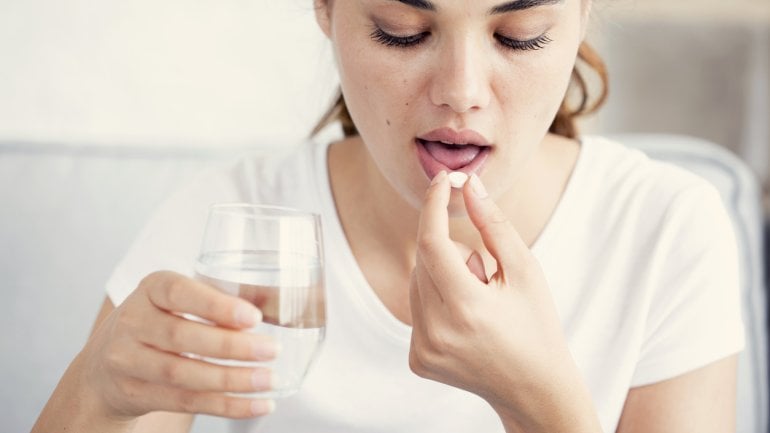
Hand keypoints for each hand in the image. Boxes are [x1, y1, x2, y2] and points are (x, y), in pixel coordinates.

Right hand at [78, 271, 277, 419]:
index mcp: (151, 289)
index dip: (216, 306)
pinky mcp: (136, 394)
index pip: (179, 292)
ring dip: (233, 380)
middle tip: (272, 350)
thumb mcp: (178, 300)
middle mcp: (132, 322)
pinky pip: (186, 402)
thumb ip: (218, 300)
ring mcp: (128, 361)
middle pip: (182, 336)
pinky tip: (257, 404)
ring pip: (183, 374)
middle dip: (232, 346)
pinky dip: (226, 406)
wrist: (104, 365)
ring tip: (270, 380)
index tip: (254, 317)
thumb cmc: (159, 322)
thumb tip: (275, 303)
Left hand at [408, 172, 598, 431]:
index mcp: (466, 308)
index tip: (443, 180)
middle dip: (450, 250)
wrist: (534, 390)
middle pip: (423, 260)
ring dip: (443, 276)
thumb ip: (494, 225)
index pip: (431, 242)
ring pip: (417, 282)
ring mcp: (423, 349)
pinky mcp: (417, 359)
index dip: (433, 205)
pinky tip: (467, 322)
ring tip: (479, 303)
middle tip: (485, 275)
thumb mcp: (526, 271)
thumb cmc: (537, 326)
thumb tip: (469, 185)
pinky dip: (437, 302)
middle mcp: (437, 332)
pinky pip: (416, 309)